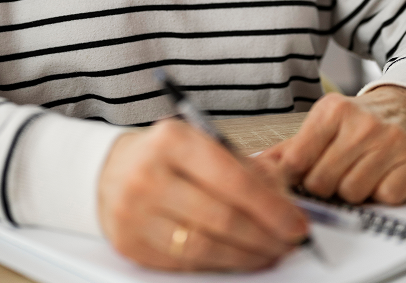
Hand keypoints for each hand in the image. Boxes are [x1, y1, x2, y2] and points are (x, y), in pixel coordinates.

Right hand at [97, 118, 307, 270]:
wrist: (109, 171)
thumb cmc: (163, 156)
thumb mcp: (199, 143)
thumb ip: (240, 166)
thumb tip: (283, 198)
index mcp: (171, 140)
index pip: (231, 178)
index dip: (270, 206)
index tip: (296, 222)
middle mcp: (148, 174)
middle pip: (221, 218)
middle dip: (265, 236)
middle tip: (288, 242)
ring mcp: (135, 213)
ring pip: (204, 248)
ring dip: (246, 257)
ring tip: (269, 253)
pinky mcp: (131, 245)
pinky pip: (184, 265)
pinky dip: (218, 265)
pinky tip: (237, 259)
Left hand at [258, 86, 405, 205]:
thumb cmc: (357, 120)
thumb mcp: (323, 123)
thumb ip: (290, 147)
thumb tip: (256, 167)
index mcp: (332, 110)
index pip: (298, 160)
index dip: (293, 177)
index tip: (296, 179)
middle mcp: (361, 124)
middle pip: (322, 182)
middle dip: (323, 186)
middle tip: (332, 173)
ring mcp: (389, 143)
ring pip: (352, 194)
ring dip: (351, 191)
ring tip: (357, 171)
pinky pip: (383, 198)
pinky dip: (379, 194)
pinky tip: (379, 175)